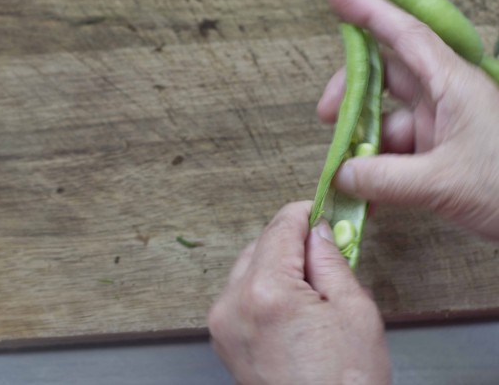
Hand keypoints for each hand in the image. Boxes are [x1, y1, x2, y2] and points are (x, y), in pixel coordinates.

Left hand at [208, 202, 389, 384]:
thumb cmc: (346, 384)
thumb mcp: (354, 311)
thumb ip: (330, 260)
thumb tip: (318, 231)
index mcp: (265, 292)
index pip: (280, 228)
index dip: (304, 213)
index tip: (322, 209)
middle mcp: (232, 304)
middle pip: (259, 245)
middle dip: (291, 242)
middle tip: (326, 250)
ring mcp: (222, 323)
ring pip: (247, 267)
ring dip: (276, 264)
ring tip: (312, 285)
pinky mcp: (222, 339)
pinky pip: (240, 294)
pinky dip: (263, 287)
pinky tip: (292, 304)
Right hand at [317, 0, 498, 237]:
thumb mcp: (445, 182)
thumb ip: (386, 179)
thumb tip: (341, 174)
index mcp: (453, 86)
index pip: (406, 36)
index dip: (371, 13)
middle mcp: (444, 99)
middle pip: (386, 77)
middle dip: (351, 94)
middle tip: (326, 118)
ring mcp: (441, 127)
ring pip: (386, 121)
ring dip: (362, 145)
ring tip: (347, 175)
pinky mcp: (439, 154)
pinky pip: (395, 153)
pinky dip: (376, 171)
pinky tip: (367, 196)